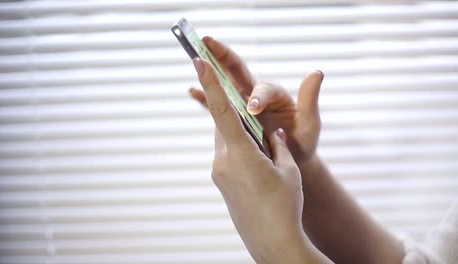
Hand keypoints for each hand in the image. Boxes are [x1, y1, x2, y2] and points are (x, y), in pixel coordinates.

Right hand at [190, 37, 323, 164]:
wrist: (290, 159)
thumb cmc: (302, 141)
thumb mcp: (309, 123)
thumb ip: (310, 100)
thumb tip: (316, 73)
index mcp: (275, 94)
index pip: (264, 89)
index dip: (258, 95)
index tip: (253, 109)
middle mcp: (256, 94)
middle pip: (238, 70)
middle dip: (223, 55)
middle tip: (208, 41)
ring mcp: (242, 104)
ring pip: (224, 83)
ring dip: (210, 70)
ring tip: (196, 59)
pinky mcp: (234, 116)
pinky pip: (217, 105)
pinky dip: (204, 98)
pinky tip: (192, 90)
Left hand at [193, 57, 329, 263]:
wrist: (272, 242)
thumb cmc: (285, 205)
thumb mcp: (288, 170)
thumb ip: (278, 147)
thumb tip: (274, 135)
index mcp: (240, 154)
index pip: (221, 111)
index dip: (210, 83)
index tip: (199, 61)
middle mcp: (223, 161)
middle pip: (225, 125)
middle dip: (238, 114)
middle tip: (256, 114)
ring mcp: (219, 173)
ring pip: (226, 141)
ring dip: (241, 136)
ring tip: (265, 152)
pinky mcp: (221, 183)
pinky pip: (228, 156)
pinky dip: (240, 151)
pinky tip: (258, 166)